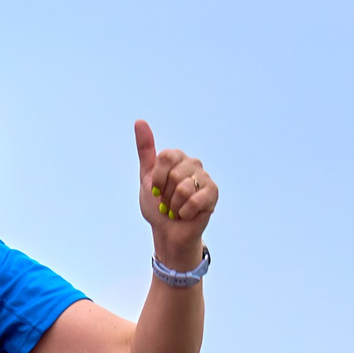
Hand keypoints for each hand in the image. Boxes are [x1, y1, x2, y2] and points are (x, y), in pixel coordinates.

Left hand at [134, 120, 215, 271]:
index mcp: (177, 157)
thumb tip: (140, 121)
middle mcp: (193, 163)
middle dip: (165, 195)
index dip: (157, 178)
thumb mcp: (146, 177)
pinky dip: (184, 212)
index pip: (165, 157)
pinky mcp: (213, 193)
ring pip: (184, 189)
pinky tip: (186, 214)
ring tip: (175, 209)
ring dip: (173, 206)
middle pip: (174, 175)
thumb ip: (145, 150)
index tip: (155, 189)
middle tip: (167, 202)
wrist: (167, 231)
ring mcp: (205, 177)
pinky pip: (194, 201)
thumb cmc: (156, 205)